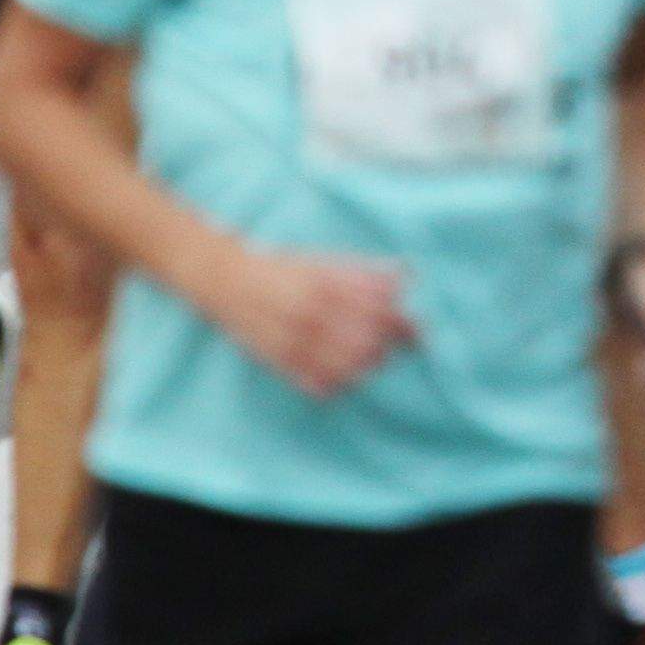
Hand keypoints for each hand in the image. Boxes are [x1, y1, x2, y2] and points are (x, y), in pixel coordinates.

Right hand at [203, 242, 415, 397]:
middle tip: (390, 346)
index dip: (405, 326)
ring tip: (367, 360)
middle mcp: (314, 311)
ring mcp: (295, 339)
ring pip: (348, 368)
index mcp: (330, 283)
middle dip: (385, 347)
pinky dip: (337, 384)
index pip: (382, 311)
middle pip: (370, 343)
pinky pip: (319, 384)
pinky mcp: (279, 361)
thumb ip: (366, 271)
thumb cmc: (285, 267)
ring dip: (365, 366)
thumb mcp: (326, 260)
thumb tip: (407, 276)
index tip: (417, 334)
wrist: (227, 278)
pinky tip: (341, 375)